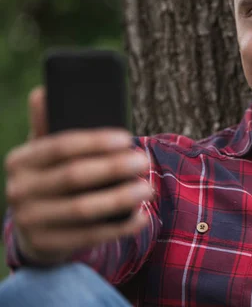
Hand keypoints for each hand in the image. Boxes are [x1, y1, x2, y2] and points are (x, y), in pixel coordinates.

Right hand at [3, 87, 152, 264]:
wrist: (34, 226)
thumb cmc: (52, 177)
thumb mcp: (47, 152)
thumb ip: (50, 125)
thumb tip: (44, 91)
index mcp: (21, 160)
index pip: (59, 146)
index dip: (95, 141)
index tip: (127, 137)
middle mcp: (18, 190)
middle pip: (74, 177)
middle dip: (113, 168)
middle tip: (145, 161)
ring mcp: (29, 221)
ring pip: (82, 209)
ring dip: (120, 199)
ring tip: (148, 188)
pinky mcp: (45, 246)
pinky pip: (88, 236)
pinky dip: (118, 227)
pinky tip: (141, 217)